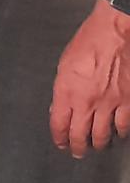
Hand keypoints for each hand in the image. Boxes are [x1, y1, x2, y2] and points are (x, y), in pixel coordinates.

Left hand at [51, 0, 129, 157]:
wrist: (116, 30)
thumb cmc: (88, 43)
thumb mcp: (64, 66)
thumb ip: (61, 91)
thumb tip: (59, 108)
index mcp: (67, 93)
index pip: (59, 126)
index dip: (59, 139)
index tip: (61, 144)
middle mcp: (88, 102)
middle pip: (80, 136)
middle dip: (78, 147)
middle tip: (78, 152)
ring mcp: (111, 102)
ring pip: (104, 135)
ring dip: (100, 143)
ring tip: (99, 145)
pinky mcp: (129, 99)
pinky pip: (125, 124)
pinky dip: (121, 131)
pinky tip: (119, 132)